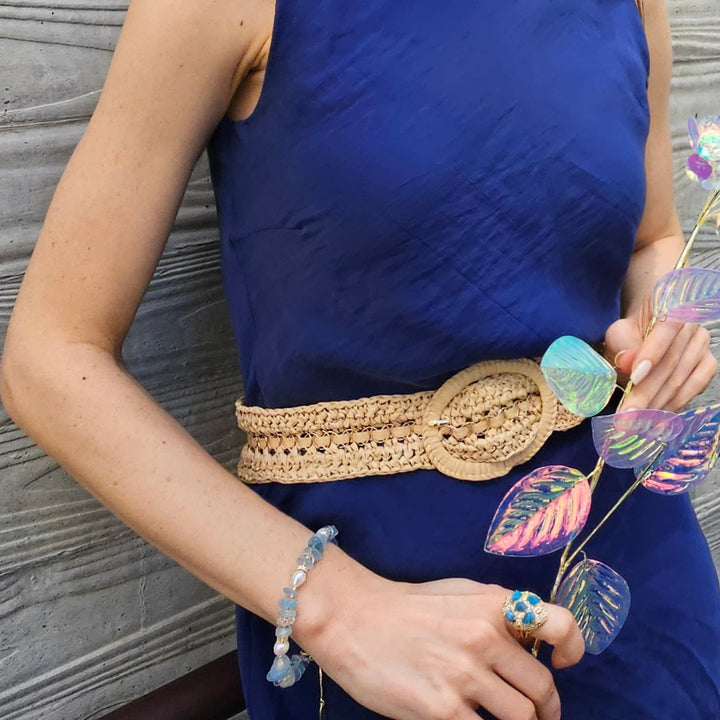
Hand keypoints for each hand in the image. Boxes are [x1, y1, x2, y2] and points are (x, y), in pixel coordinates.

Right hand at [304, 576, 584, 719]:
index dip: (572, 650)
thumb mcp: (459, 593)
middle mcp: (485, 637)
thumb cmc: (407, 606)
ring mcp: (465, 676)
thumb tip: (533, 642)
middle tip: (536, 716)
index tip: (560, 664)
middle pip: (543, 690)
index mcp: (494, 605)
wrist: (352, 617)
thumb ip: (498, 613)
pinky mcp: (442, 711)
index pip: (561, 625)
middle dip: (546, 710)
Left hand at [604, 297, 716, 411]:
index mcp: (672, 305)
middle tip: (626, 417)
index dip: (651, 354)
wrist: (652, 320)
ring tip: (636, 423)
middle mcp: (693, 324)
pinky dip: (675, 403)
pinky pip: (695, 386)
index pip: (665, 328)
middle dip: (646, 394)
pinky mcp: (708, 363)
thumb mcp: (620, 330)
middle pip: (670, 363)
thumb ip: (621, 343)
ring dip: (657, 404)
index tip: (634, 378)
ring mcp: (703, 345)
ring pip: (682, 379)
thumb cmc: (632, 327)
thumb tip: (627, 363)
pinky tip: (657, 417)